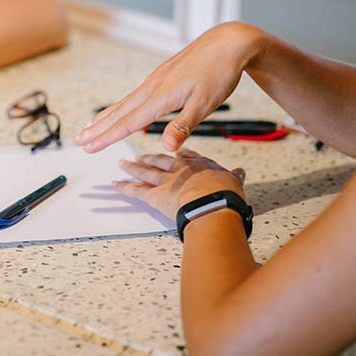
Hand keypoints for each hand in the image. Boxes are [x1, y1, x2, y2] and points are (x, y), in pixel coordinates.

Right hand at [74, 22, 265, 152]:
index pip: (128, 122)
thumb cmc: (219, 73)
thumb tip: (166, 148)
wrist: (228, 42)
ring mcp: (155, 80)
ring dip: (105, 117)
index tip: (88, 147)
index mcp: (160, 96)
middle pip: (119, 112)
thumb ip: (183, 126)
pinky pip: (134, 96)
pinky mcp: (161, 77)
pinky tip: (121, 110)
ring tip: (88, 127)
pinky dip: (121, 106)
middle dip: (97, 128)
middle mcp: (152, 87)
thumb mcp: (205, 103)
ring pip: (124, 103)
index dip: (106, 137)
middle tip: (77, 140)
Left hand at [115, 148, 245, 219]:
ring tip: (122, 164)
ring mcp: (165, 181)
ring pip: (145, 172)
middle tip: (139, 156)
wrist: (213, 204)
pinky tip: (115, 184)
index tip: (174, 150)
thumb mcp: (234, 182)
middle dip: (149, 158)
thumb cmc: (225, 195)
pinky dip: (124, 188)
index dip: (179, 153)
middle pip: (160, 161)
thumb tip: (240, 172)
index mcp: (199, 165)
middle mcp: (179, 169)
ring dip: (132, 168)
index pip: (186, 156)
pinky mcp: (154, 196)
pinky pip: (136, 191)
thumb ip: (234, 177)